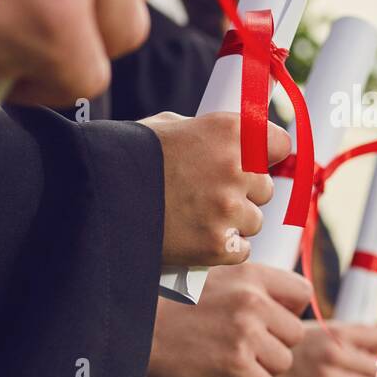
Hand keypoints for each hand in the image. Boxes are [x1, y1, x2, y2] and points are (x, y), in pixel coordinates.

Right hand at [140, 112, 289, 266]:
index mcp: (229, 131)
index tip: (259, 161)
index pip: (280, 143)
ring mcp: (228, 209)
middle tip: (212, 194)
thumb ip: (205, 133)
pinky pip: (241, 250)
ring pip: (254, 221)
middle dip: (244, 192)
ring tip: (199, 218)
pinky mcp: (218, 245)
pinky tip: (199, 239)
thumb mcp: (167, 127)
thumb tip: (229, 139)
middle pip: (265, 188)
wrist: (97, 199)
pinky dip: (224, 249)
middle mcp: (236, 168)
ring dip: (234, 222)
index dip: (268, 154)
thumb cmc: (126, 158)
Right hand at [145, 263, 308, 376]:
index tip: (272, 321)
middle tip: (246, 348)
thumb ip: (252, 288)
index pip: (302, 292)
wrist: (135, 331)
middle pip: (295, 333)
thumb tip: (288, 309)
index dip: (291, 311)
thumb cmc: (172, 308)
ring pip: (283, 361)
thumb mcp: (215, 279)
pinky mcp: (234, 363)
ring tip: (233, 360)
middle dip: (276, 346)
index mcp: (249, 273)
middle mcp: (251, 299)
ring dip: (263, 367)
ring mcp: (244, 331)